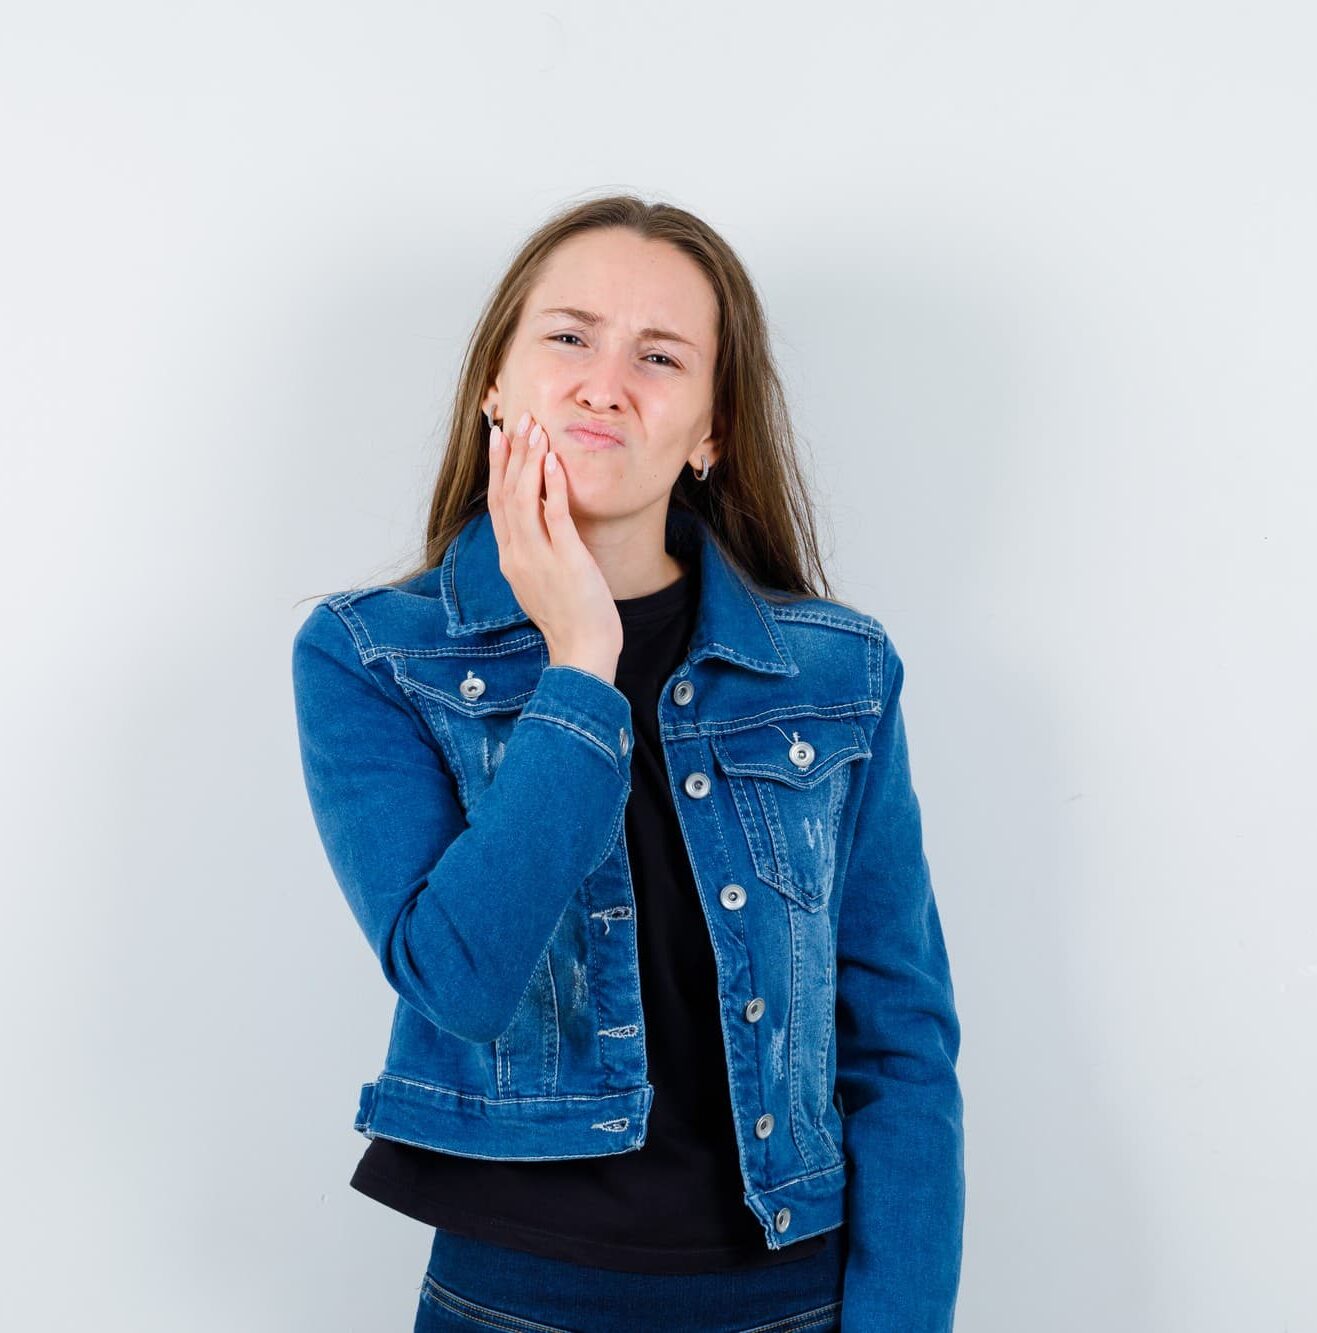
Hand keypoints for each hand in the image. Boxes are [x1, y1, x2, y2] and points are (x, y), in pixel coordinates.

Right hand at [486, 411, 622, 682]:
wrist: (582, 651)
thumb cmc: (569, 617)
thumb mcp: (543, 580)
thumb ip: (537, 551)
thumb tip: (542, 522)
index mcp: (511, 559)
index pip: (497, 504)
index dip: (497, 468)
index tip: (499, 438)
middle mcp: (518, 555)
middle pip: (506, 495)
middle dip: (511, 454)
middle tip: (517, 419)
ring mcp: (539, 558)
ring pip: (524, 500)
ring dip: (528, 461)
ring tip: (536, 429)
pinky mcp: (566, 561)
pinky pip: (554, 517)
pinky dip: (552, 486)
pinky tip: (553, 461)